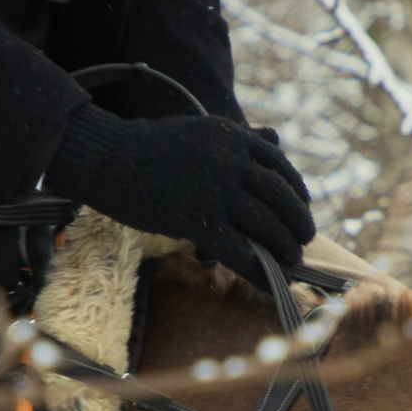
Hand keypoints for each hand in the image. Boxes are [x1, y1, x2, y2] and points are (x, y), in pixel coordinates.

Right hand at [53, 104, 312, 285]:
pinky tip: (268, 279)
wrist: (106, 158)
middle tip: (305, 240)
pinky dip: (258, 268)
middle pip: (280, 197)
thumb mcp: (198, 130)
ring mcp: (215, 190)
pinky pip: (238, 250)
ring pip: (266, 225)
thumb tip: (275, 140)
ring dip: (285, 247)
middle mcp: (230, 161)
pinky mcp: (197, 219)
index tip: (303, 206)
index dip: (296, 190)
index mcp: (232, 137)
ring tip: (292, 261)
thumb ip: (235, 139)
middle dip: (298, 222)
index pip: (279, 165)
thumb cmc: (147, 146)